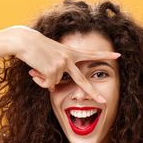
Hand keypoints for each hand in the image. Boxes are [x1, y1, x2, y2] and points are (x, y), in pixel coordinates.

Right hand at [2, 26, 119, 102]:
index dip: (104, 56)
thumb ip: (55, 69)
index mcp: (70, 52)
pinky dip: (40, 81)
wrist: (23, 41)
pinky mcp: (52, 70)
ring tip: (37, 67)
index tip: (118, 56)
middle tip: (103, 102)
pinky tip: (35, 70)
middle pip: (82, 80)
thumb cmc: (34, 47)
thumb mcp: (50, 55)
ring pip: (55, 83)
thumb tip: (52, 87)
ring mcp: (61, 65)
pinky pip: (47, 85)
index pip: (90, 54)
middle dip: (92, 92)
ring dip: (44, 79)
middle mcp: (69, 58)